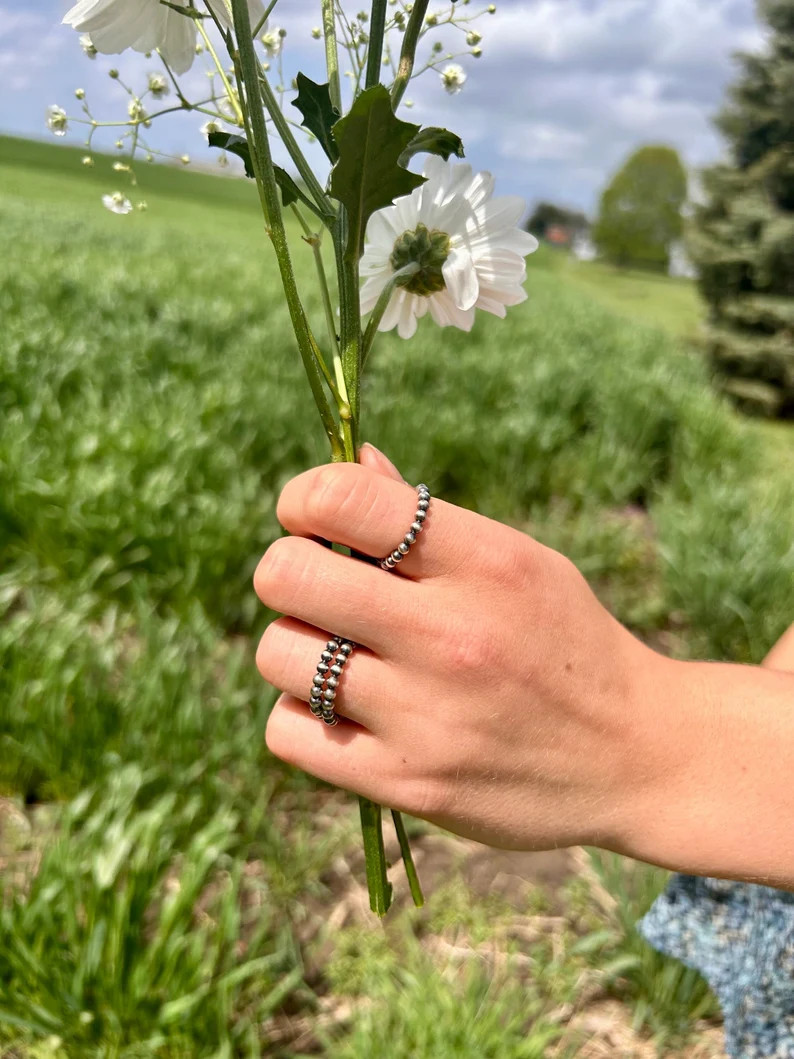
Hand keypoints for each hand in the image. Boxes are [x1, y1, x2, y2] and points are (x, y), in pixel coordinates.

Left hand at [253, 445, 666, 853]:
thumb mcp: (522, 562)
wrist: (636, 757)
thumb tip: (353, 460)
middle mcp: (450, 632)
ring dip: (294, 648)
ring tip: (339, 655)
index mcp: (484, 560)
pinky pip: (287, 733)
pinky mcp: (406, 783)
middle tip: (316, 590)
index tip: (312, 520)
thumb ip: (429, 518)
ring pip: (278, 654)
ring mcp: (425, 714)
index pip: (343, 499)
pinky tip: (343, 710)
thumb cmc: (567, 643)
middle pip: (286, 576)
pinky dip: (300, 716)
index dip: (303, 499)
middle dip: (286, 572)